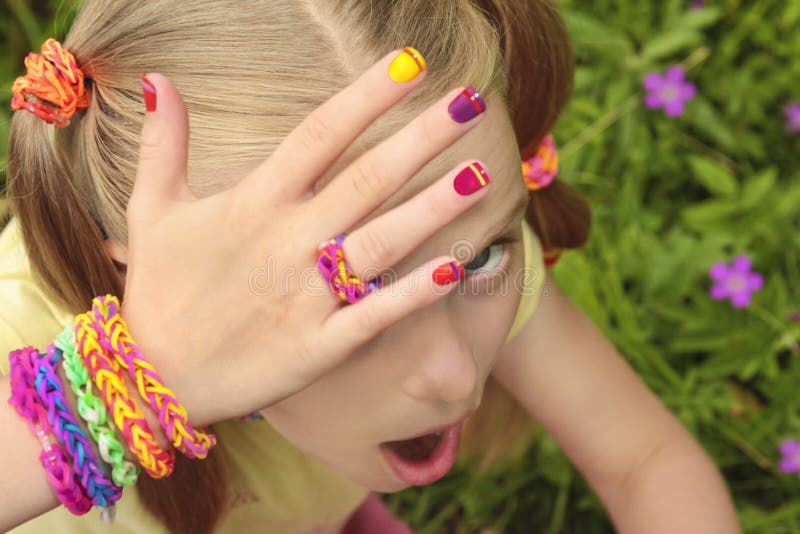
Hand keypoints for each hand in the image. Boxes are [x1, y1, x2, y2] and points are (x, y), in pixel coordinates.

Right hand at [121, 49, 490, 425]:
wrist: (154, 379)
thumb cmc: (159, 290)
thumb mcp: (151, 210)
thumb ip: (163, 144)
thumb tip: (157, 79)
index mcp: (253, 203)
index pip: (319, 135)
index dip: (366, 97)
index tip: (411, 63)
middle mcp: (286, 243)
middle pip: (366, 180)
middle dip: (421, 139)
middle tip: (471, 103)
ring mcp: (306, 296)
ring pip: (381, 243)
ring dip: (433, 208)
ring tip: (481, 174)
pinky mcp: (318, 347)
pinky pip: (376, 316)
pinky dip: (414, 293)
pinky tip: (457, 267)